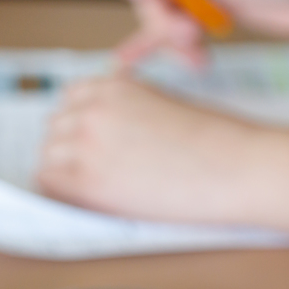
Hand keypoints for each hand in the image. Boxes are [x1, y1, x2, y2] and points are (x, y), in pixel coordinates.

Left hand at [36, 76, 257, 221]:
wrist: (240, 168)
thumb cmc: (222, 142)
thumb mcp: (172, 105)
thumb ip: (136, 109)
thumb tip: (118, 133)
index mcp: (114, 86)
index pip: (72, 101)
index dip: (81, 125)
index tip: (92, 144)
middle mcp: (93, 109)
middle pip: (56, 130)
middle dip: (73, 150)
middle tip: (101, 173)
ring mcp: (87, 143)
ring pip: (48, 158)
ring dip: (68, 173)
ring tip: (102, 190)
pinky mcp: (89, 181)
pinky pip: (48, 186)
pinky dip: (62, 194)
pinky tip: (88, 202)